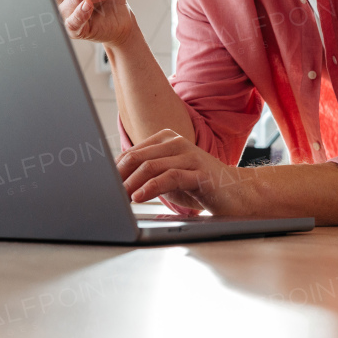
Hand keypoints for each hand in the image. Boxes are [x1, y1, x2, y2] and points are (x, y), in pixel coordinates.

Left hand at [116, 129, 255, 214]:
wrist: (237, 193)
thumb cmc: (199, 185)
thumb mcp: (168, 178)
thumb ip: (146, 175)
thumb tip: (116, 183)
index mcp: (166, 140)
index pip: (131, 153)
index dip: (114, 171)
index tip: (100, 187)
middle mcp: (177, 143)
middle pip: (137, 157)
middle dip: (118, 177)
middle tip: (105, 194)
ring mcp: (189, 155)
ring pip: (150, 166)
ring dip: (130, 183)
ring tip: (118, 198)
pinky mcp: (199, 172)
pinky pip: (169, 177)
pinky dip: (150, 187)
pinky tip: (138, 197)